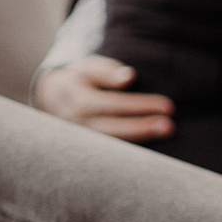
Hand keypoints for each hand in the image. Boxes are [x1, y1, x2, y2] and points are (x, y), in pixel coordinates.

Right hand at [34, 55, 173, 140]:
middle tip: (170, 126)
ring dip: (140, 142)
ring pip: (112, 146)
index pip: (113, 104)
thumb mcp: (88, 67)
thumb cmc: (79, 78)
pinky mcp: (88, 150)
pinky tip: (154, 151)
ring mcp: (82, 140)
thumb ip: (107, 71)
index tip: (168, 106)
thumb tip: (129, 77)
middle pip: (113, 129)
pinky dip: (131, 153)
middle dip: (143, 128)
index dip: (140, 106)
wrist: (52, 98)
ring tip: (165, 135)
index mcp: (79, 100)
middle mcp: (78, 123)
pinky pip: (111, 154)